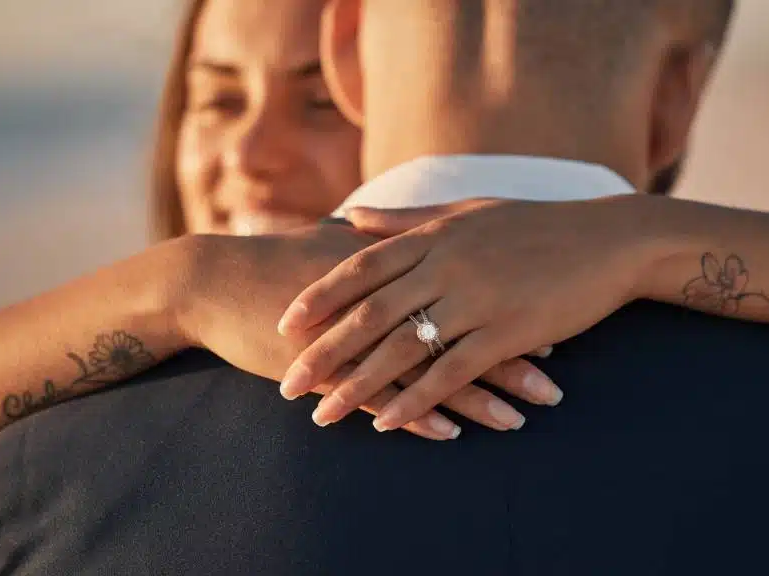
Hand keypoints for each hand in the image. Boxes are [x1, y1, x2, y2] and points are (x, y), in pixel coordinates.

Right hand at [175, 226, 543, 437]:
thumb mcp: (334, 246)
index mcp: (388, 265)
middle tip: (554, 380)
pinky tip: (449, 433)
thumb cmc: (277, 264)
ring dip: (475, 397)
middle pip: (457, 329)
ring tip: (519, 419)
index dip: (506, 307)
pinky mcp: (328, 366)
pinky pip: (380, 395)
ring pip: (426, 367)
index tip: (551, 326)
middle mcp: (380, 298)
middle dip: (508, 358)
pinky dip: (415, 412)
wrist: (214, 281)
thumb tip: (409, 238)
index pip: (462, 287)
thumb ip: (378, 243)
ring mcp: (355, 334)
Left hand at [276, 197, 654, 430]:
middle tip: (286, 385)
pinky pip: (452, 372)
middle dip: (324, 352)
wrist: (609, 241)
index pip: (361, 268)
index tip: (284, 324)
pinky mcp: (509, 331)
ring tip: (321, 415)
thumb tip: (349, 218)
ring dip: (358, 386)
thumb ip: (404, 220)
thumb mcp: (465, 212)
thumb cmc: (534, 224)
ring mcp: (478, 299)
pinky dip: (418, 399)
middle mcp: (447, 265)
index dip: (320, 298)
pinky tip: (388, 424)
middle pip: (371, 314)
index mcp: (434, 236)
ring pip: (403, 348)